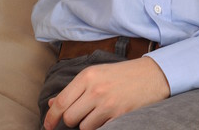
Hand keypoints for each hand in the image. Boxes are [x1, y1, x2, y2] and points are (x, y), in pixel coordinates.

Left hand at [43, 56, 169, 129]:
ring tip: (98, 113)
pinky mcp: (119, 116)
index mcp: (87, 76)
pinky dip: (100, 127)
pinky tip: (107, 117)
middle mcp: (95, 89)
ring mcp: (107, 104)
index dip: (51, 118)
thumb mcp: (96, 74)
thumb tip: (51, 104)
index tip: (48, 126)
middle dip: (72, 120)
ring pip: (84, 127)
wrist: (150, 75)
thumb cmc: (121, 74)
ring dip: (87, 124)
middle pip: (69, 117)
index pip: (61, 102)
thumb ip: (74, 89)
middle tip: (81, 114)